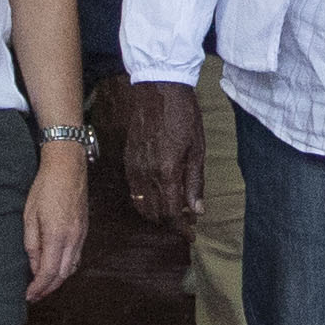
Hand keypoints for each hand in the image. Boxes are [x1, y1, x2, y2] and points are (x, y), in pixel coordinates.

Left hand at [23, 141, 88, 300]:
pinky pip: (77, 257)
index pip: (48, 272)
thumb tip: (34, 266)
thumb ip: (32, 244)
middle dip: (48, 289)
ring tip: (43, 285)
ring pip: (72, 268)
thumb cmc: (45, 187)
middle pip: (62, 275)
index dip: (38, 288)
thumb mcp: (30, 215)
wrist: (68, 167)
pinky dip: (66, 268)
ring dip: (58, 280)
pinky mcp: (84, 230)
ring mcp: (81, 235)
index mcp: (57, 236)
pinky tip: (56, 268)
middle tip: (34, 295)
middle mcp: (73, 239)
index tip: (28, 295)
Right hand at [119, 78, 202, 227]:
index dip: (181, 228)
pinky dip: (145, 201)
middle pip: (155, 213)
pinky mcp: (127, 161)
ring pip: (142, 204)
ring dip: (157, 214)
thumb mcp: (197, 149)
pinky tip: (158, 197)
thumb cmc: (183, 115)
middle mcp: (146, 174)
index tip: (191, 234)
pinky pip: (134, 191)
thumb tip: (197, 210)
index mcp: (166, 172)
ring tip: (174, 212)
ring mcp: (134, 168)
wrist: (158, 89)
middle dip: (171, 223)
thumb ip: (195, 182)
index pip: (171, 213)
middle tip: (187, 221)